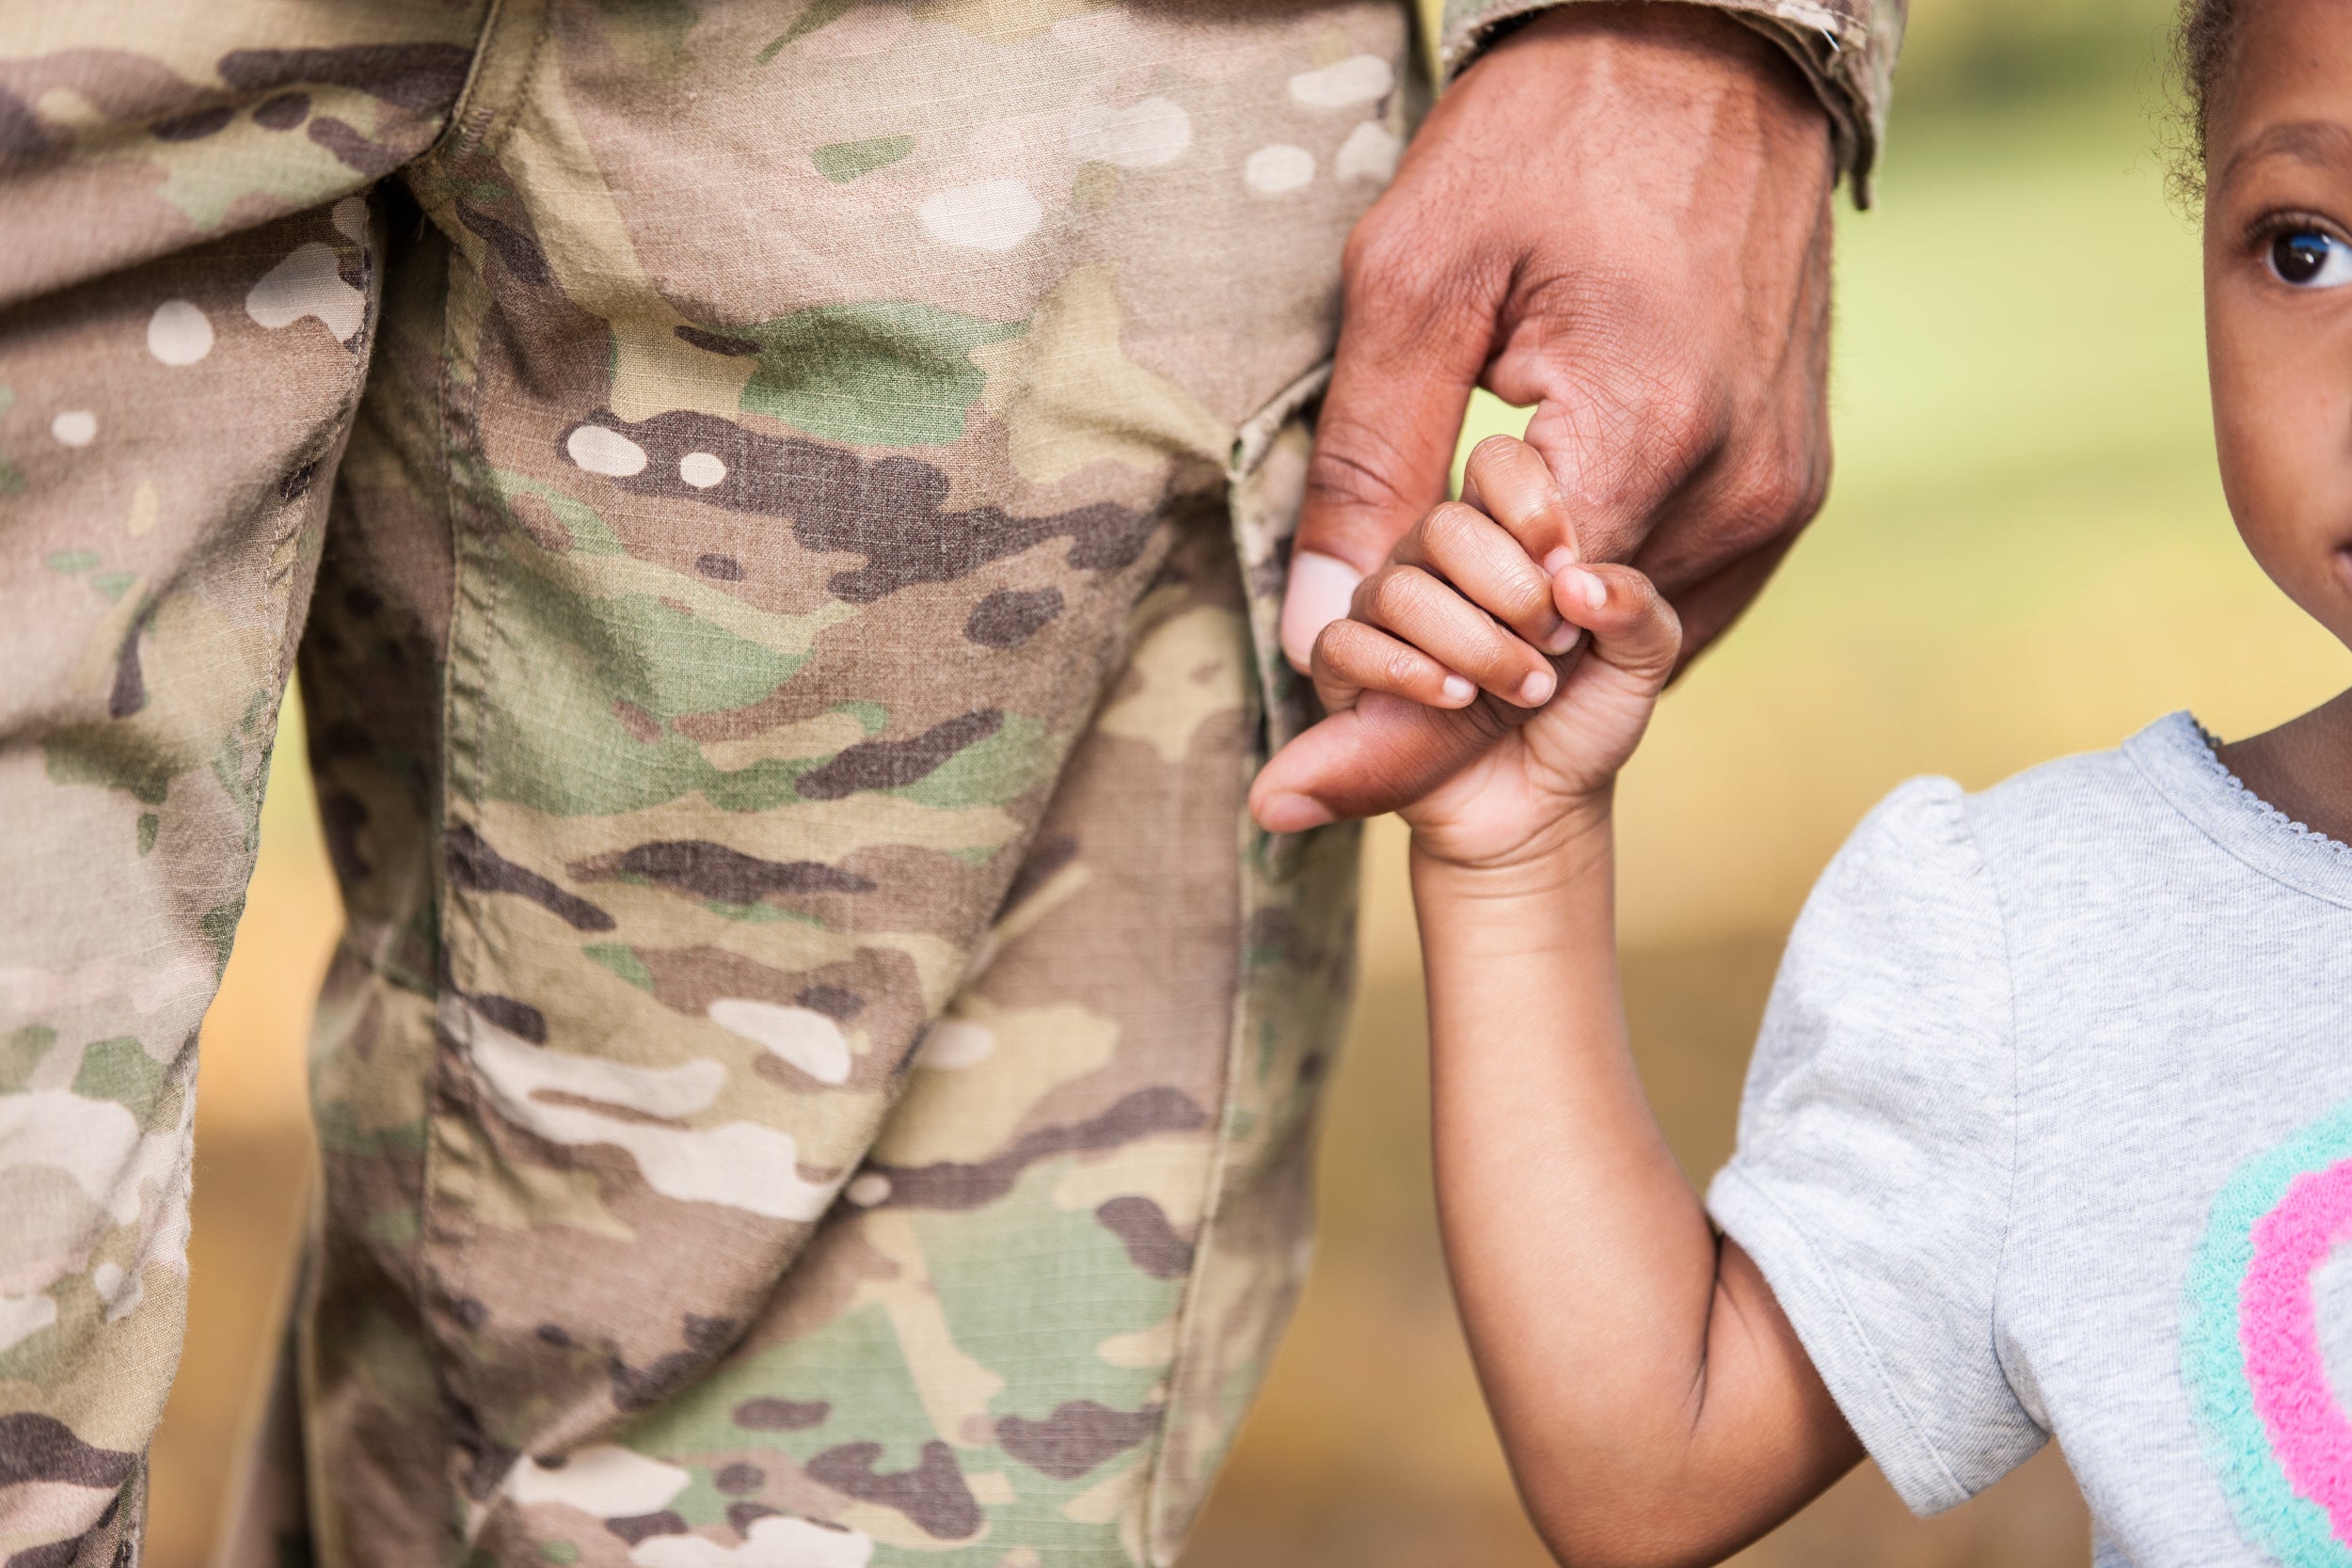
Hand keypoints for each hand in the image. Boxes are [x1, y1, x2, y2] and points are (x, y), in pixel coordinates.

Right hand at [1251, 436, 1680, 868]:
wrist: (1542, 803)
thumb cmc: (1585, 714)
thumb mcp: (1641, 662)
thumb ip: (1635, 609)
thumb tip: (1581, 579)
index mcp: (1506, 533)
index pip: (1496, 464)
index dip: (1531, 504)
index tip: (1568, 568)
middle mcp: (1437, 559)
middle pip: (1445, 524)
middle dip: (1510, 589)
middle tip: (1557, 645)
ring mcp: (1387, 610)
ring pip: (1398, 589)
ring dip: (1474, 645)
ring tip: (1527, 690)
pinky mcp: (1349, 669)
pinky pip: (1344, 644)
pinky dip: (1404, 671)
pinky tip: (1456, 698)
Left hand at [1279, 2, 1834, 676]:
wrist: (1710, 47)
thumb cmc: (1550, 136)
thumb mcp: (1415, 278)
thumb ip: (1367, 461)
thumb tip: (1322, 622)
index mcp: (1651, 433)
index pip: (1511, 631)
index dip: (1415, 650)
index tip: (1349, 634)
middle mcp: (1743, 488)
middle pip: (1571, 648)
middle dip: (1466, 641)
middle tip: (1390, 591)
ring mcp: (1782, 493)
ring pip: (1626, 639)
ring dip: (1535, 626)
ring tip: (1465, 541)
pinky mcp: (1796, 485)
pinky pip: (1681, 598)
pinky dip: (1598, 599)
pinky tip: (1538, 542)